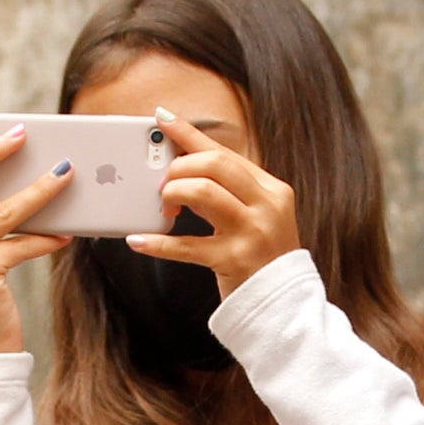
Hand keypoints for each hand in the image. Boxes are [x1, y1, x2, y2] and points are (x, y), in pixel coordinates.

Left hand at [136, 108, 298, 293]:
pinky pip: (186, 245)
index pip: (225, 153)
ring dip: (173, 193)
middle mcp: (266, 206)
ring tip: (163, 207)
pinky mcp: (234, 261)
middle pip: (214, 164)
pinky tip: (138, 240)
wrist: (284, 306)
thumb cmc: (263, 258)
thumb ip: (231, 192)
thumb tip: (184, 168)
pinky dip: (157, 242)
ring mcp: (252, 233)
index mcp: (272, 190)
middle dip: (179, 167)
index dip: (190, 134)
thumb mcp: (258, 217)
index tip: (162, 118)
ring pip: (202, 192)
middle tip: (164, 184)